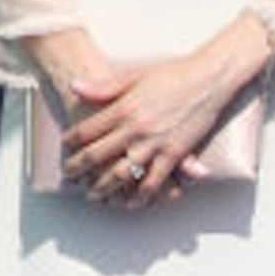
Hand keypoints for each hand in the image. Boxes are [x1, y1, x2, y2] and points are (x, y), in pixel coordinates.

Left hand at [62, 21, 267, 206]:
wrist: (209, 78)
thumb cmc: (172, 74)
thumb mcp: (133, 75)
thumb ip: (103, 86)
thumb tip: (74, 87)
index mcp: (123, 108)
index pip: (86, 131)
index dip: (71, 141)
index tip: (65, 146)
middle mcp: (136, 129)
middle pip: (97, 155)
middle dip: (79, 168)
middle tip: (69, 175)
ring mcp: (155, 143)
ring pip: (121, 173)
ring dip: (103, 187)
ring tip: (93, 194)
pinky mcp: (175, 154)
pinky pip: (154, 181)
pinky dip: (140, 195)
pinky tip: (131, 201)